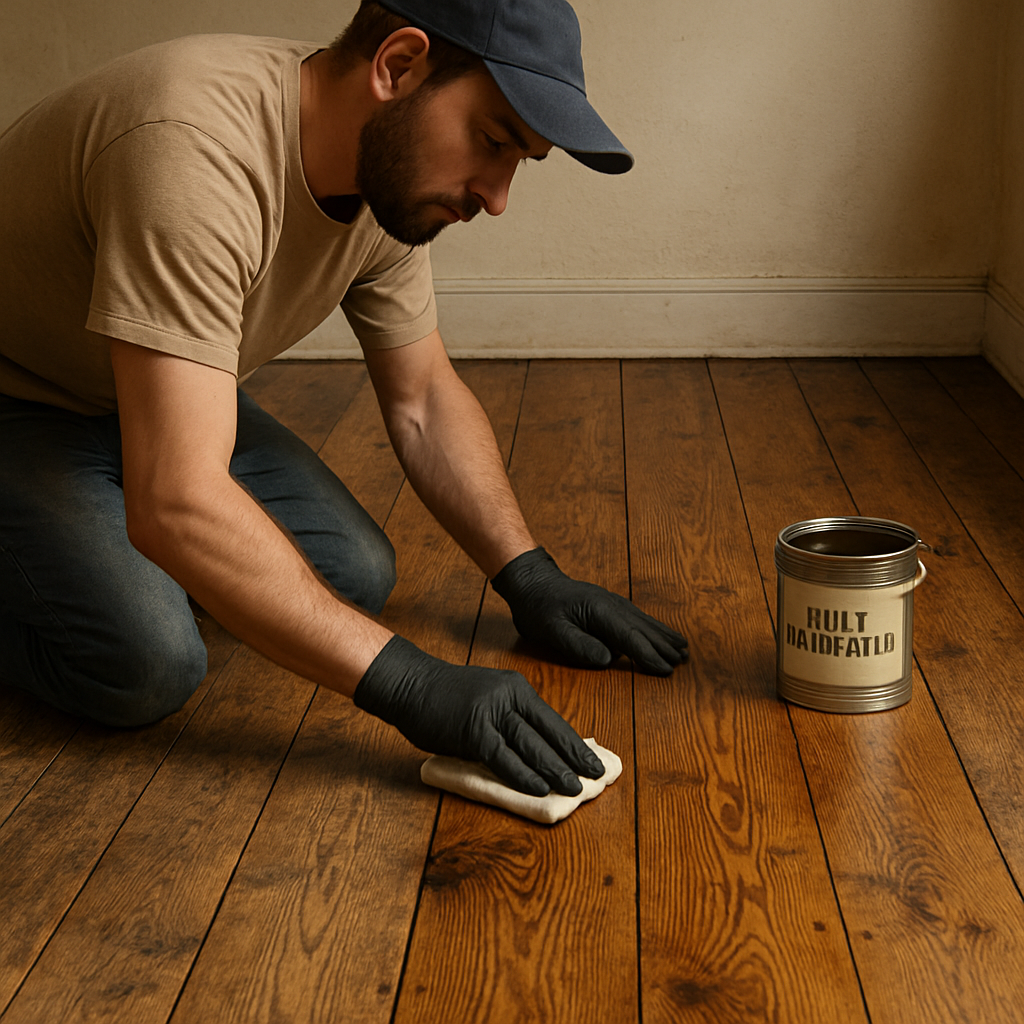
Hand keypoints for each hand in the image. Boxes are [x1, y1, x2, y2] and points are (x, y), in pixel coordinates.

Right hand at [354, 636, 605, 796]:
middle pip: (548, 733)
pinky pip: (503, 757)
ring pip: (531, 746)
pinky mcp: (472, 730)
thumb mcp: (489, 699)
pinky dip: (523, 775)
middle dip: (572, 759)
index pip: (554, 721)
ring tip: (574, 789)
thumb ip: (512, 720)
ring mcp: (490, 713)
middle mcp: (509, 697)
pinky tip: (539, 788)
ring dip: (554, 769)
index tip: (595, 763)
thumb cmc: (449, 698)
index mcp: (517, 688)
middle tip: (596, 779)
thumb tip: (542, 752)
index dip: (575, 745)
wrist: (411, 684)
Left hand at [491, 547, 688, 674]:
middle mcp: (611, 604)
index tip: (666, 669)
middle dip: (664, 646)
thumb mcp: (551, 630)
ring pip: (643, 622)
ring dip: (663, 635)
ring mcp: (611, 602)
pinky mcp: (608, 605)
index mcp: (598, 611)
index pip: (629, 637)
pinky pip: (636, 618)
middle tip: (684, 662)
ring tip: (683, 648)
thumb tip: (608, 660)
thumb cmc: (538, 607)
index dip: (649, 654)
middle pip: (643, 628)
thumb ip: (579, 645)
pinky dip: (652, 627)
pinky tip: (662, 633)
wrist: (532, 582)